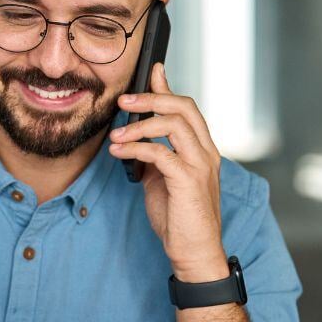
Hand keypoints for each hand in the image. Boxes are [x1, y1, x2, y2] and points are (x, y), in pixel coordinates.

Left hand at [108, 62, 226, 281]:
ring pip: (174, 124)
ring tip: (116, 135)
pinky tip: (118, 152)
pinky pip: (160, 153)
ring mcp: (200, 166)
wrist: (193, 251)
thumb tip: (135, 132)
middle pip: (183, 107)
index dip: (167, 88)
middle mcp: (206, 152)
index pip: (187, 107)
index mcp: (202, 149)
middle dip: (151, 98)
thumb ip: (155, 151)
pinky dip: (135, 149)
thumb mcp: (162, 176)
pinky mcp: (188, 181)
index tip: (150, 71)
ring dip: (139, 124)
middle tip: (123, 100)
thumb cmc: (178, 215)